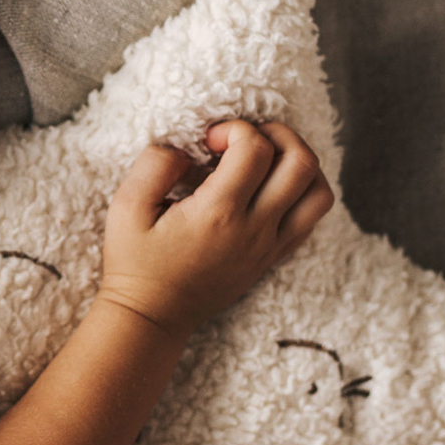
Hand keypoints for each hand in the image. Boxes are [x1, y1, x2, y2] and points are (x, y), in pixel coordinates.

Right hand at [96, 120, 333, 338]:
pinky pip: (312, 218)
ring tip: (265, 159)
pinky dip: (301, 191)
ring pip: (318, 192)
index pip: (256, 149)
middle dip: (277, 134)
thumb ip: (154, 165)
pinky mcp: (274, 257)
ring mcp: (270, 246)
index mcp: (218, 213)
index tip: (209, 141)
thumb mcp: (126, 207)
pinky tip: (266, 187)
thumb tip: (185, 149)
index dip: (234, 129)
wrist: (153, 316)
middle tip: (244, 139)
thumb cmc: (136, 262)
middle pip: (301, 163)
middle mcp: (254, 229)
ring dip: (298, 162)